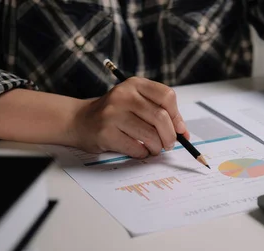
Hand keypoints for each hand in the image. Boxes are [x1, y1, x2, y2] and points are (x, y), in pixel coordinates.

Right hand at [71, 77, 188, 157]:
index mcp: (134, 84)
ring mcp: (113, 114)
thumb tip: (184, 132)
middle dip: (170, 136)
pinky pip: (136, 148)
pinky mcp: (106, 133)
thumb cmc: (114, 114)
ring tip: (153, 148)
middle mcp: (123, 95)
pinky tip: (139, 150)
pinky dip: (143, 153)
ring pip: (150, 135)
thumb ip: (159, 112)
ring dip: (157, 147)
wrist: (79, 121)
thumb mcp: (135, 102)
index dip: (177, 116)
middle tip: (169, 144)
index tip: (179, 129)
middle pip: (161, 117)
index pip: (167, 96)